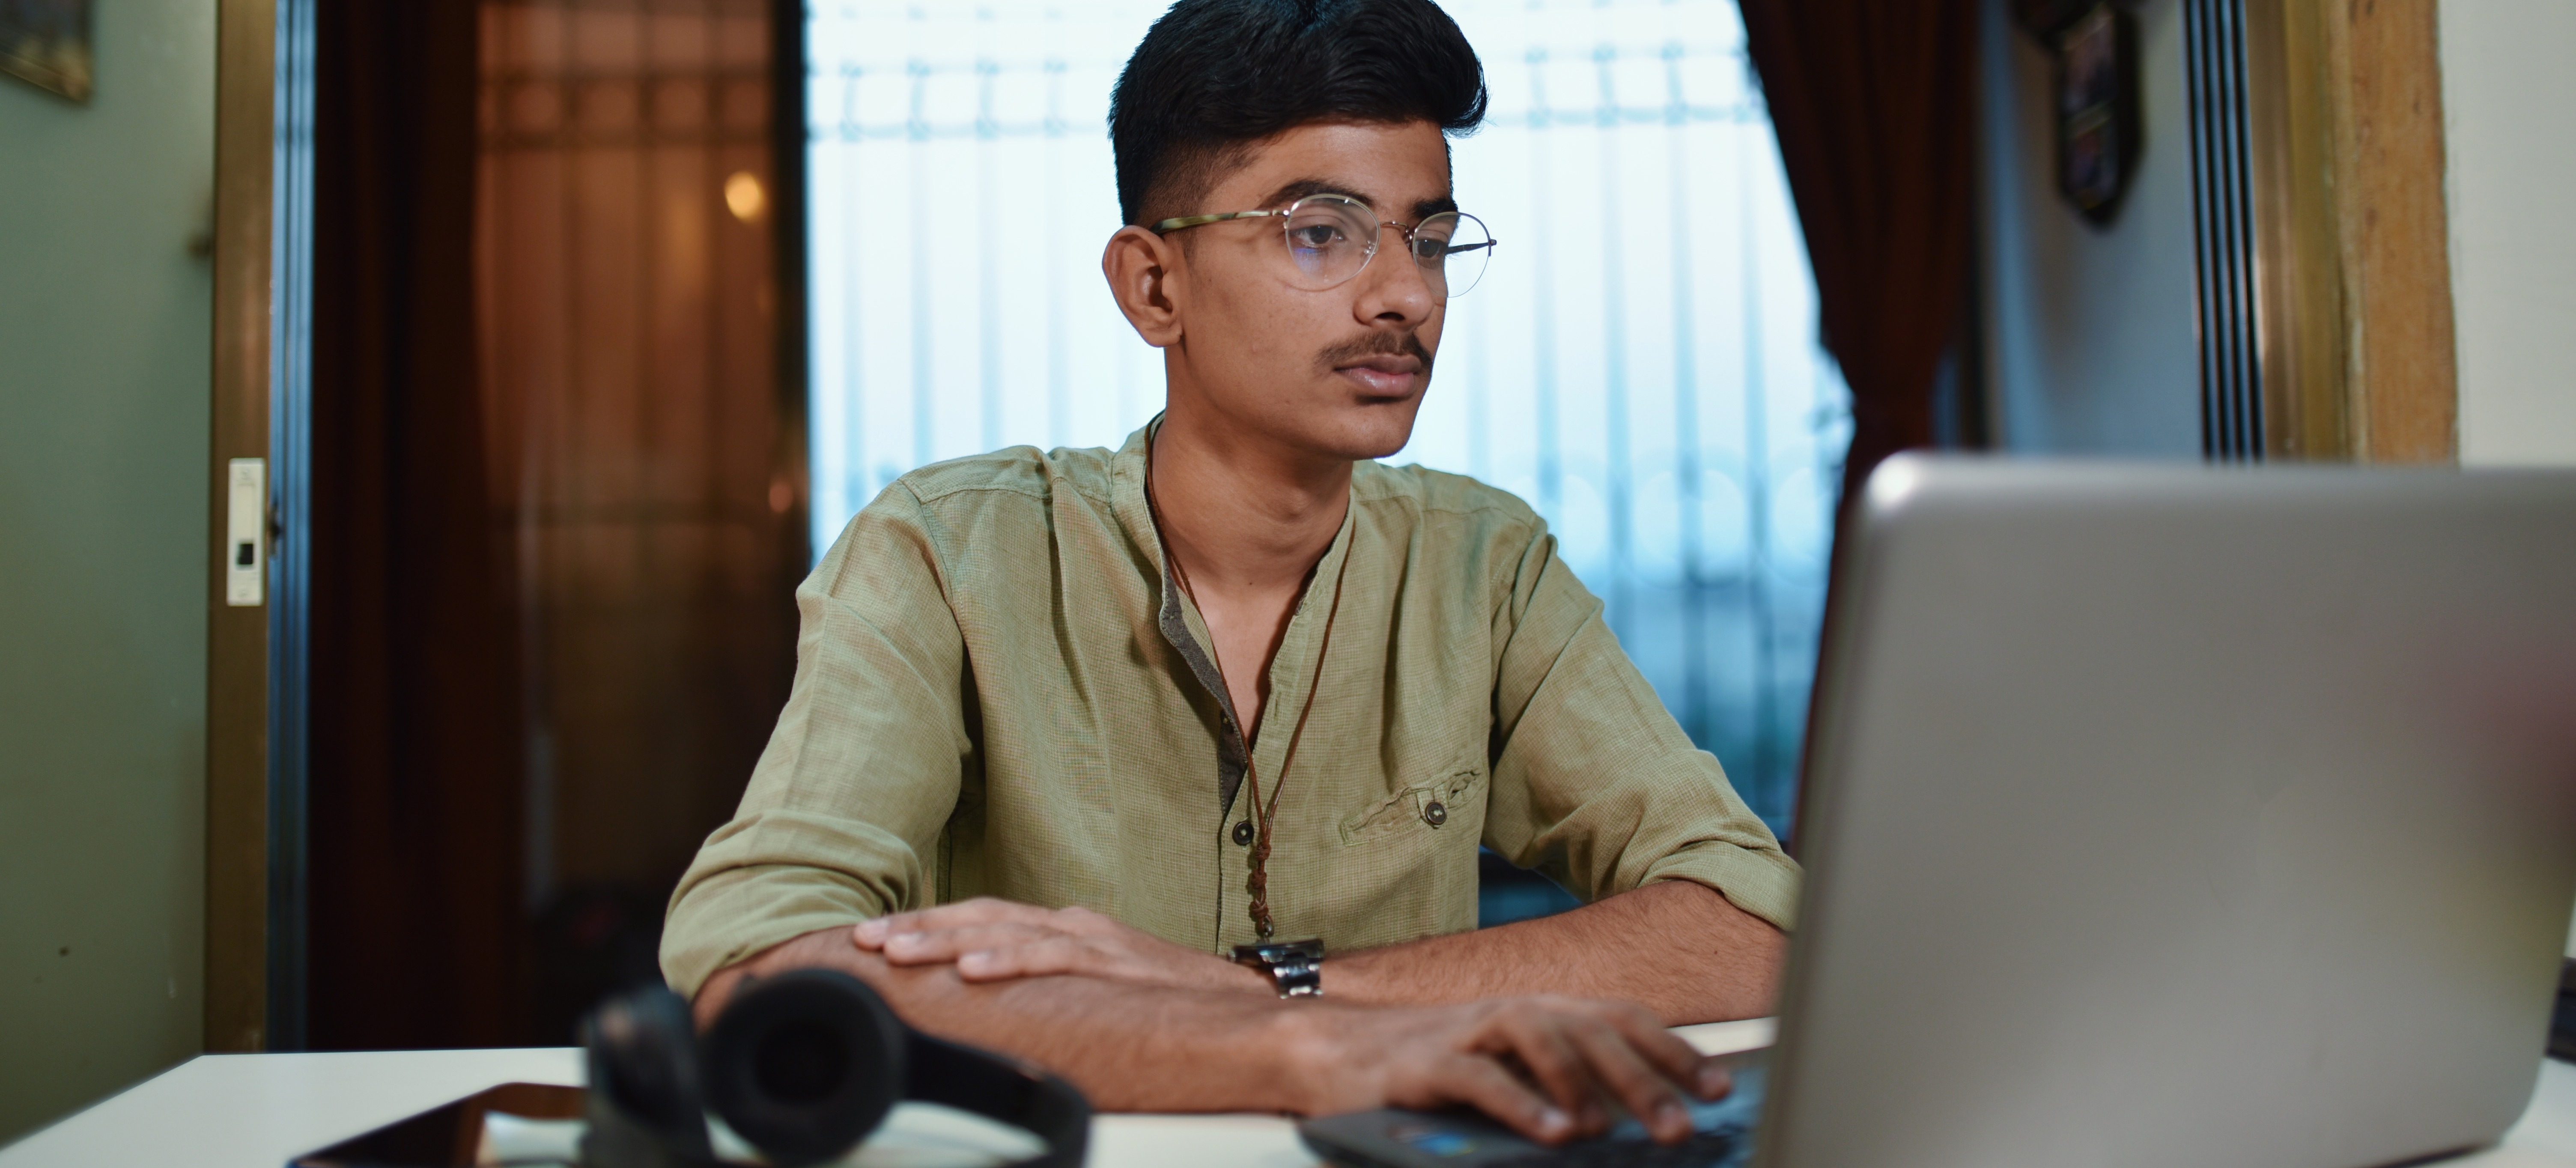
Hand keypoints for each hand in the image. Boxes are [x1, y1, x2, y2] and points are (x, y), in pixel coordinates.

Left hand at [852, 897, 1269, 993]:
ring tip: (899, 950)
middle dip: (920, 925)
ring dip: (947, 938)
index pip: (983, 918)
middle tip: (865, 938)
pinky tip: (974, 967)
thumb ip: (1049, 986)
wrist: (1241, 1001)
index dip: (928, 924)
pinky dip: (1010, 959)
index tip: (877, 937)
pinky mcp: (1115, 964)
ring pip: (1007, 931)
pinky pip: (1053, 959)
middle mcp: (1072, 925)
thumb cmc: (1164, 1000)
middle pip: (982, 915)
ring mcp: (1093, 942)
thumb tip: (988, 1004)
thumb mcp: (1095, 988)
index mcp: (1064, 929)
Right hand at [1291, 995, 1731, 1146]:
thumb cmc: (1436, 1068)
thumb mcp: (1513, 1069)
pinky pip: (1481, 1080)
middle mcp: (1514, 1011)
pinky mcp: (1426, 1063)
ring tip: (1615, 1129)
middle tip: (1683, 1124)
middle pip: (1591, 1031)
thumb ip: (1568, 1080)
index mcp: (1543, 1011)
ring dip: (1584, 1084)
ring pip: (1540, 1040)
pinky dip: (1521, 1105)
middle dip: (1643, 1078)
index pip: (1621, 1019)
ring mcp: (1469, 1032)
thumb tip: (1642, 1114)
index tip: (1719, 1087)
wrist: (1335, 1050)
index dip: (1672, 1050)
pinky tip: (1552, 1134)